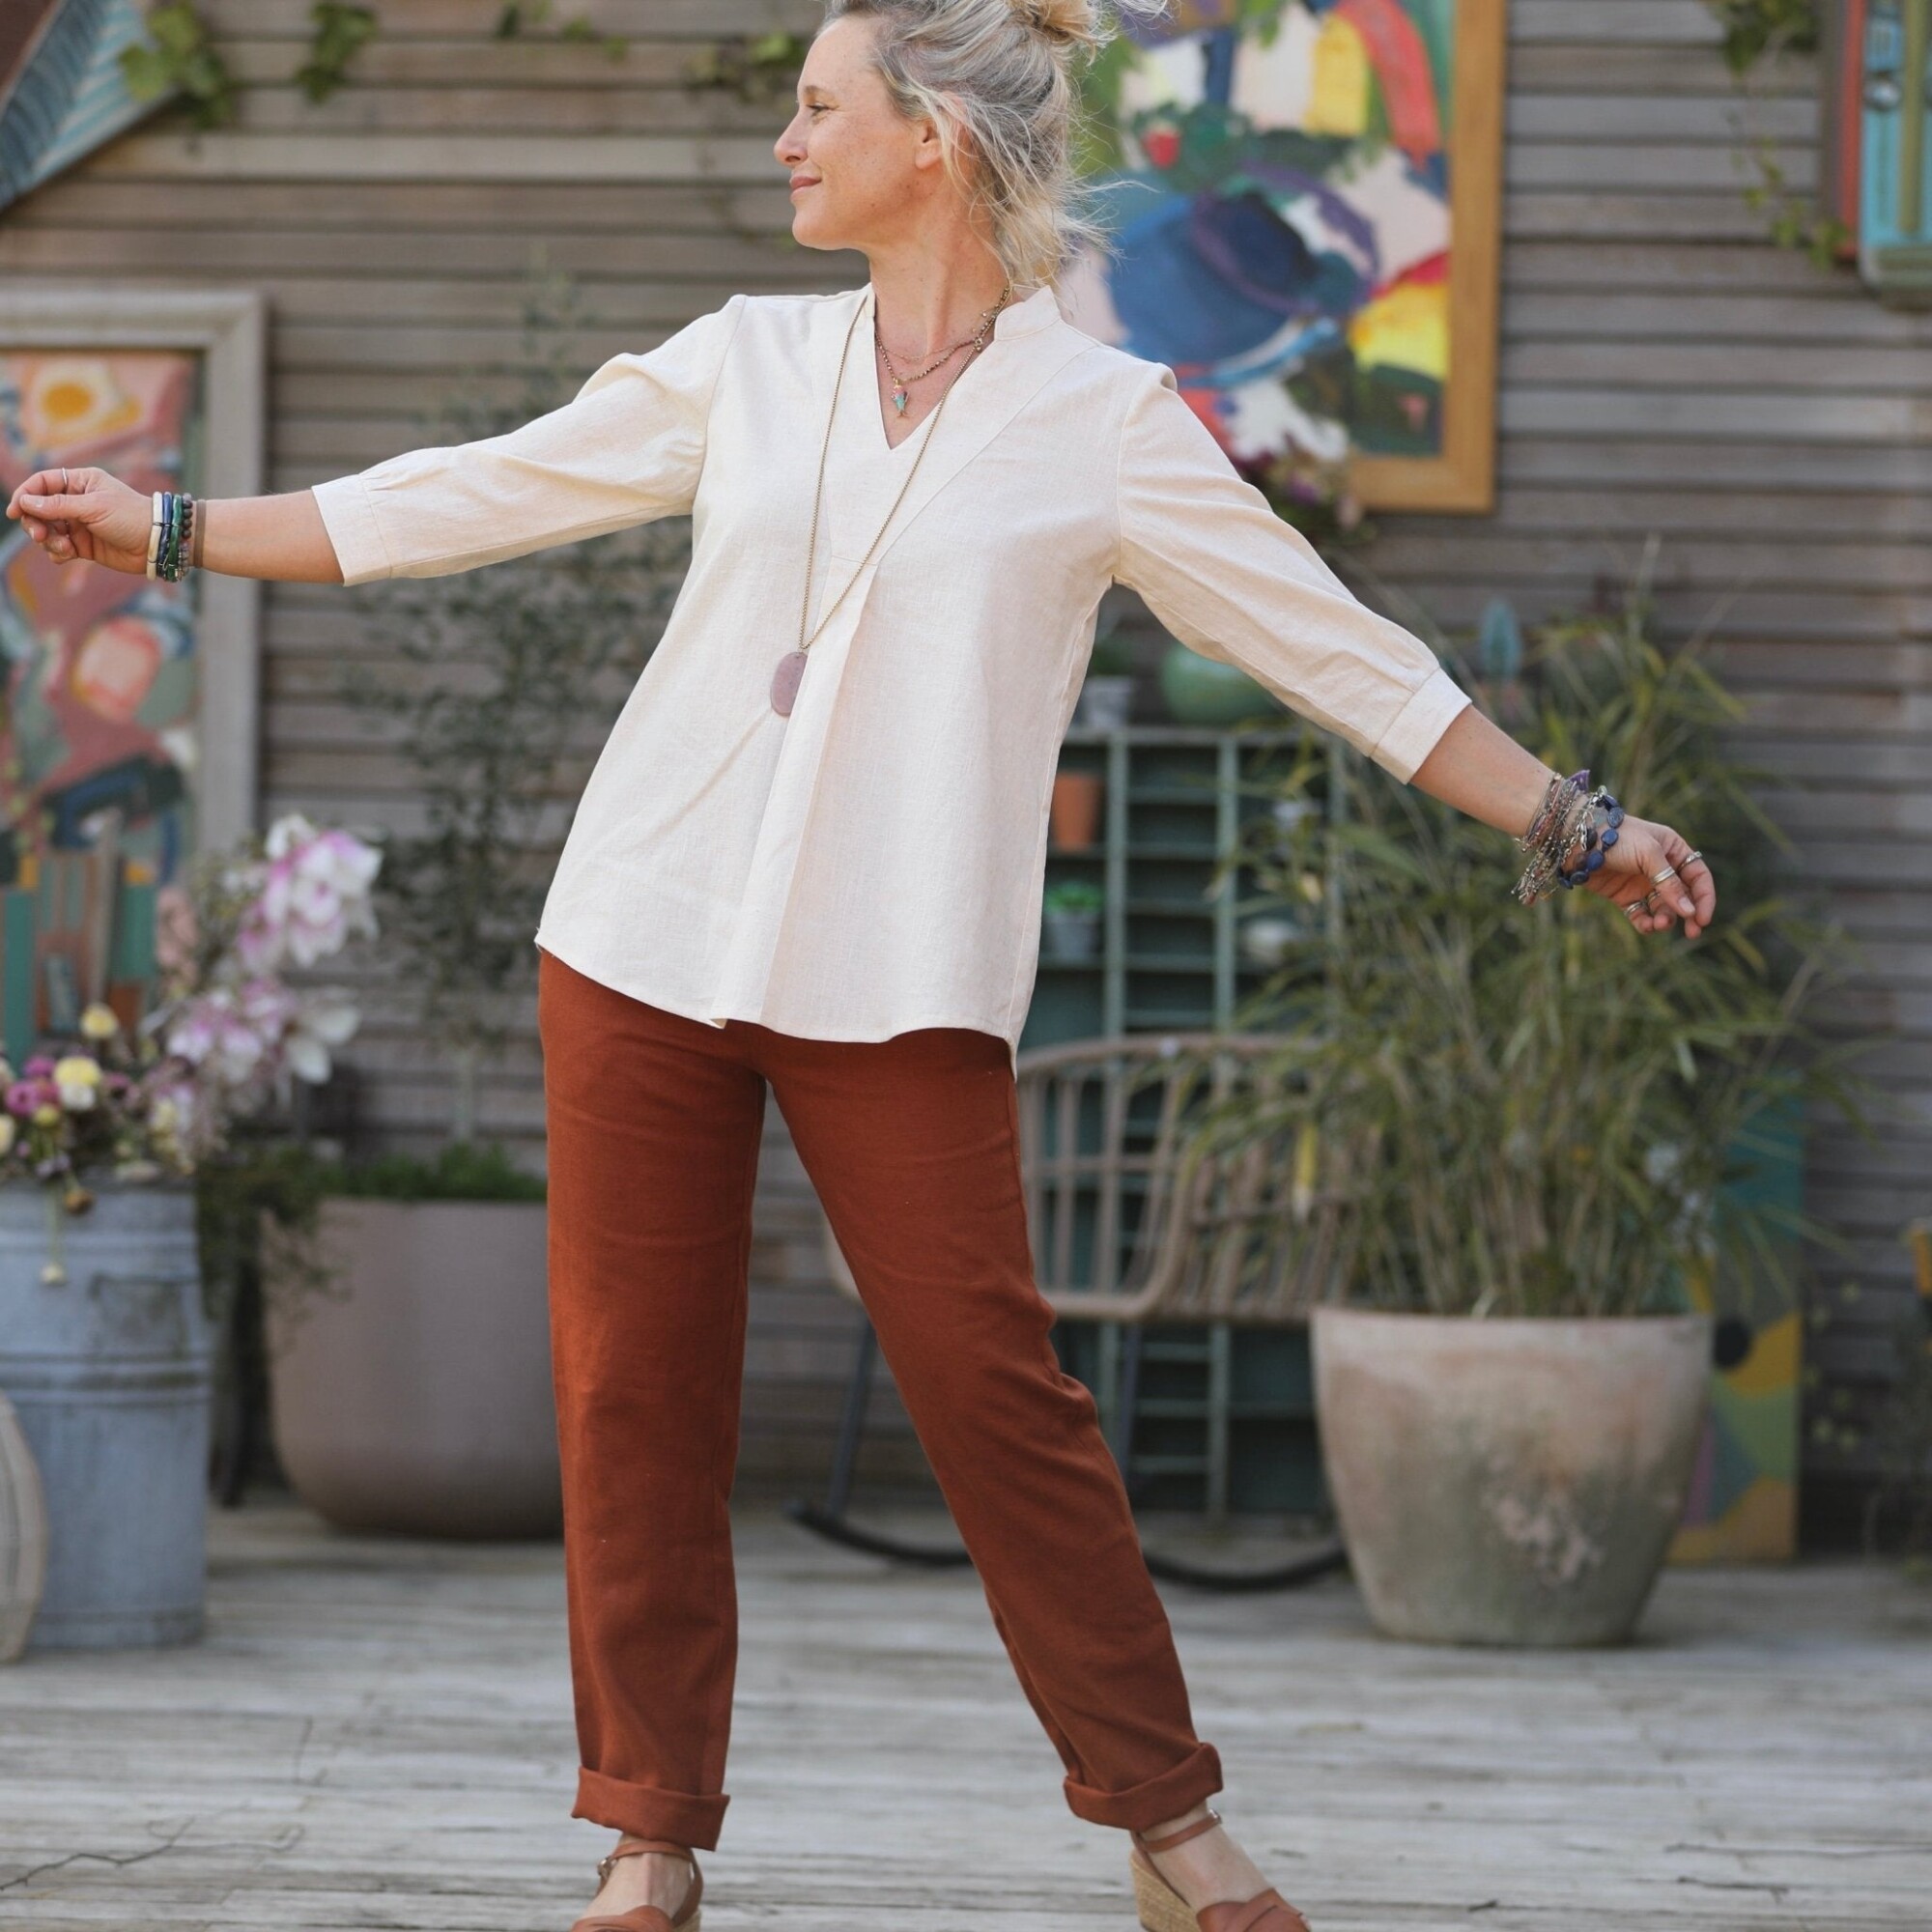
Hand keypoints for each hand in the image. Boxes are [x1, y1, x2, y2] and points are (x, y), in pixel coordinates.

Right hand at [5, 466, 156, 575]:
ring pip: (47, 531)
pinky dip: (58, 552)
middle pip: (39, 509)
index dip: (25, 495)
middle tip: (39, 535)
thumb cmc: (130, 517)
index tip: (15, 511)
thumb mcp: (93, 507)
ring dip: (48, 540)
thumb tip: (26, 502)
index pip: (42, 483)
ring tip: (64, 548)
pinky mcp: (84, 545)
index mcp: (80, 482)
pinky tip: (69, 555)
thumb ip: (58, 506)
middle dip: (35, 523)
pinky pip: (59, 548)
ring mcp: (79, 524)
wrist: (158, 543)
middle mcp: (77, 501)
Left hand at [1583, 812, 1715, 939]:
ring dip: (1665, 919)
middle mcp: (1661, 867)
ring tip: (1658, 924)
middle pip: (1683, 896)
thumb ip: (1669, 882)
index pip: (1698, 877)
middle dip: (1689, 915)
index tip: (1703, 918)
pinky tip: (1647, 926)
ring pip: (1662, 909)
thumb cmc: (1617, 838)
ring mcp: (1642, 883)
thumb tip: (1689, 911)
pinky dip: (1646, 923)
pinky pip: (1641, 915)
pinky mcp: (1624, 896)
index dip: (1704, 898)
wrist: (1577, 840)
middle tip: (1693, 933)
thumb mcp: (1649, 854)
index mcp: (1673, 850)